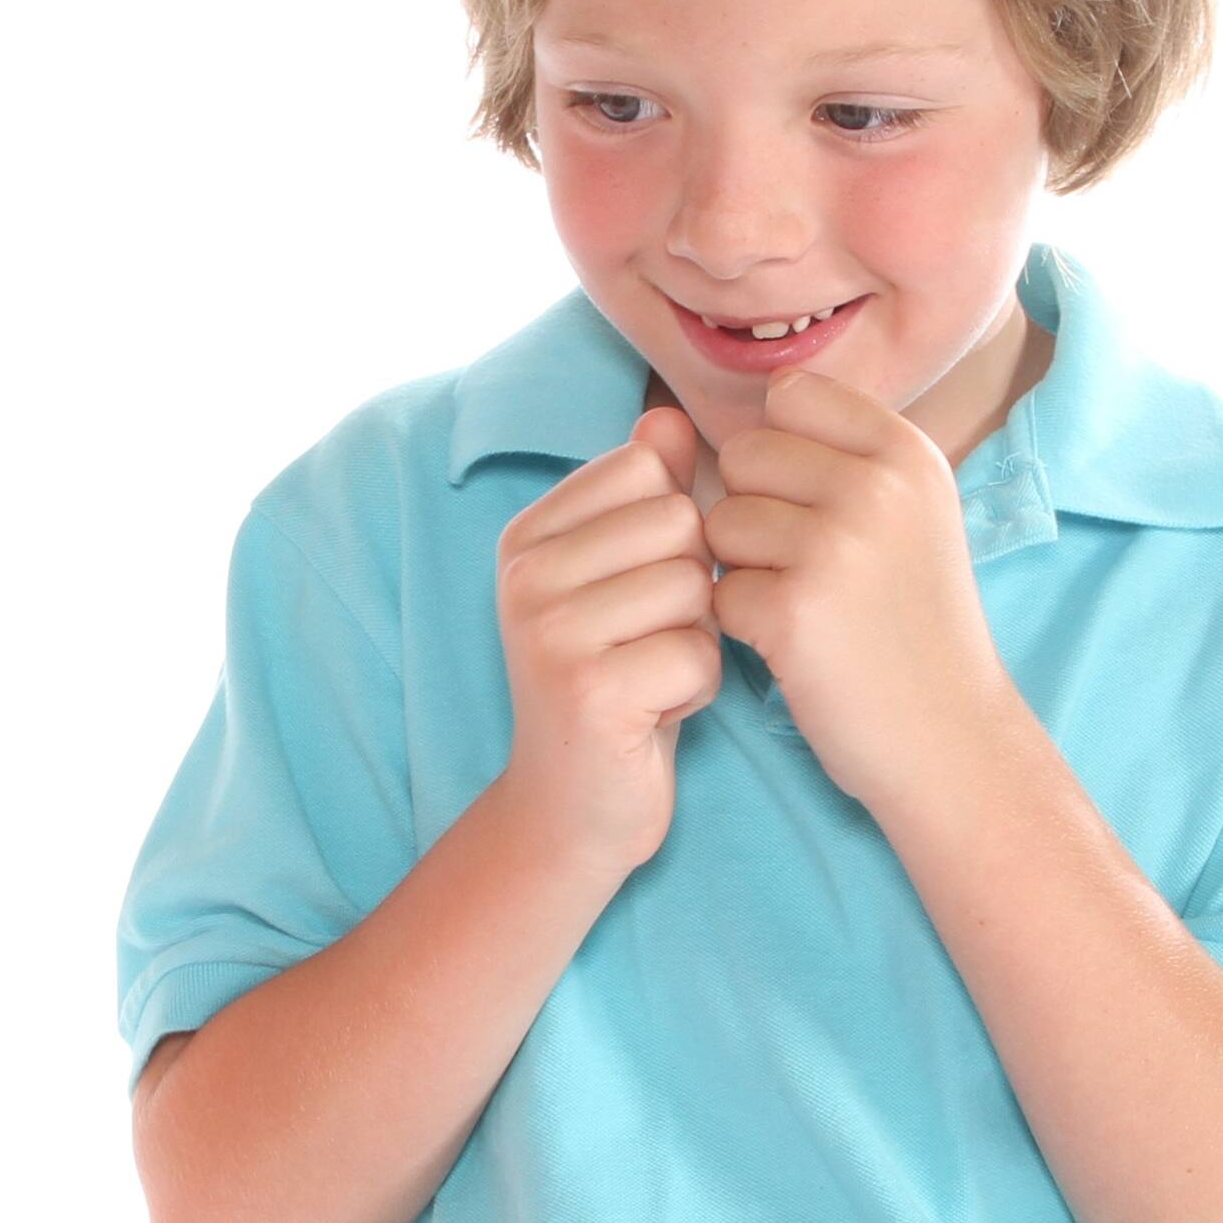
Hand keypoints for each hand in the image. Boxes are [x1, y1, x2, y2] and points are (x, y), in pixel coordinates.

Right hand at [486, 405, 721, 880]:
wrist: (572, 806)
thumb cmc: (615, 681)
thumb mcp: (625, 578)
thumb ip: (644, 497)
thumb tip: (664, 416)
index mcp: (528, 534)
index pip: (650, 472)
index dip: (672, 535)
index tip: (634, 594)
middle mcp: (524, 574)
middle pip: (680, 525)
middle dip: (691, 589)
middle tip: (647, 642)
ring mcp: (548, 632)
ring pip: (695, 588)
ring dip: (696, 639)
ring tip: (651, 675)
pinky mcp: (587, 691)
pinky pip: (699, 655)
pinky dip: (696, 691)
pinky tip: (655, 713)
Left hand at [706, 370, 1019, 812]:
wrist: (948, 735)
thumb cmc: (912, 623)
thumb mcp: (911, 513)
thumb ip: (846, 453)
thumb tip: (765, 396)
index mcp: (907, 452)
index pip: (790, 395)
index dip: (778, 451)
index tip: (811, 504)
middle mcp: (876, 486)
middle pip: (743, 454)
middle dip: (752, 509)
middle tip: (803, 566)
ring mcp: (836, 546)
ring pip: (719, 522)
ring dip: (742, 568)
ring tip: (802, 604)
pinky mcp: (794, 609)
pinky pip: (719, 590)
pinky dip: (742, 625)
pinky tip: (794, 646)